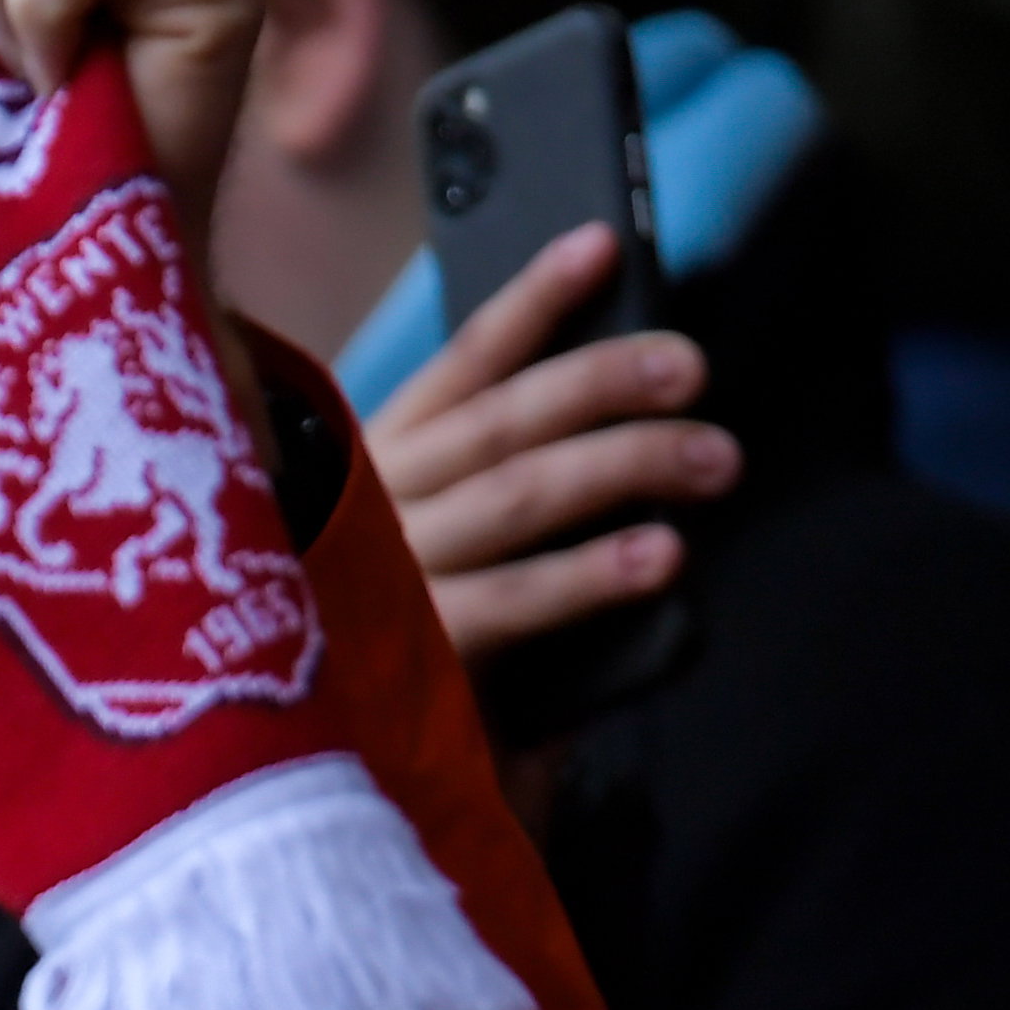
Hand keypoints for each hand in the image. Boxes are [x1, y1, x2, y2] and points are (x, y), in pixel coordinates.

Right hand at [370, 226, 734, 659]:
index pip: (461, 366)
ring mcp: (389, 575)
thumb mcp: (416, 546)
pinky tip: (659, 554)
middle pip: (502, 421)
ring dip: (625, 461)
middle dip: (603, 380)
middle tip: (688, 368)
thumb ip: (485, 486)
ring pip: (519, 491)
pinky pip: (515, 596)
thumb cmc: (377, 643)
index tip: (600, 248)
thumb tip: (604, 419)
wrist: (297, 761)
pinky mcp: (413, 650)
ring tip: (712, 458)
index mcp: (373, 465)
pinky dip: (592, 572)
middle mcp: (375, 506)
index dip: (533, 302)